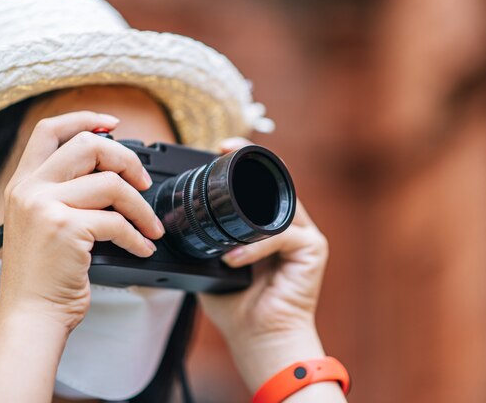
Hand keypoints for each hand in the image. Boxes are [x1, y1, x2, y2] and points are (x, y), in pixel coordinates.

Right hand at [0, 111, 164, 330]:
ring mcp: (45, 207)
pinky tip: (142, 248)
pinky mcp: (66, 228)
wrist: (31, 316)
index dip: (84, 119)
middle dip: (126, 159)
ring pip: (111, 183)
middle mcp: (30, 190)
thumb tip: (112, 175)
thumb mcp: (42, 225)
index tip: (113, 124)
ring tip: (150, 227)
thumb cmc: (42, 277)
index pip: (49, 130)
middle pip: (88, 145)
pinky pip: (117, 221)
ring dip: (142, 207)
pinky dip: (138, 236)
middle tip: (143, 183)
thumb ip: (64, 196)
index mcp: (23, 184)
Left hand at [199, 137, 330, 394]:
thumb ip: (204, 244)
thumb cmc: (238, 308)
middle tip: (226, 149)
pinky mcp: (313, 250)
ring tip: (226, 200)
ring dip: (252, 200)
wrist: (258, 339)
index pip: (259, 187)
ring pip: (279, 204)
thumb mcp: (213, 267)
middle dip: (252, 163)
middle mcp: (290, 227)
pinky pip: (280, 238)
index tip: (222, 147)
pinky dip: (254, 248)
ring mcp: (305, 236)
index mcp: (268, 228)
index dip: (244, 164)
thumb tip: (172, 228)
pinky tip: (233, 260)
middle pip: (274, 183)